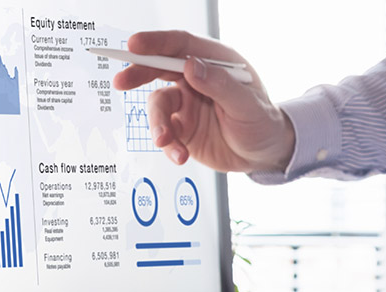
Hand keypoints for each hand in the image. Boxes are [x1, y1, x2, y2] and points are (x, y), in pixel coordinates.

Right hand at [112, 31, 294, 171]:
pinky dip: (168, 145)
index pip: (181, 45)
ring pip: (158, 106)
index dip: (156, 42)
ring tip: (166, 141)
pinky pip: (165, 133)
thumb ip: (220, 85)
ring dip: (157, 124)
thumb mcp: (248, 105)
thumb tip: (192, 66)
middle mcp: (196, 79)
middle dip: (138, 74)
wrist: (264, 155)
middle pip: (159, 68)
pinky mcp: (181, 128)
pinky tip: (180, 156)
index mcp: (215, 62)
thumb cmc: (263, 123)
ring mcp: (186, 103)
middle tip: (121, 81)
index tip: (135, 45)